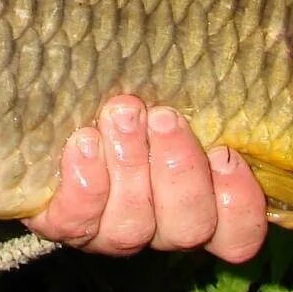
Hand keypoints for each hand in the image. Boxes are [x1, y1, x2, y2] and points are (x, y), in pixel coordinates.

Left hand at [23, 96, 266, 262]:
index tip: (225, 153)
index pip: (239, 234)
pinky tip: (84, 142)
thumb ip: (194, 101)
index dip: (239, 203)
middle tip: (163, 118)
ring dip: (130, 164)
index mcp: (200, 208)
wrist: (52, 127)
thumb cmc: (133, 106)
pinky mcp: (65, 227)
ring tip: (121, 115)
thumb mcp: (169, 102)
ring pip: (134, 223)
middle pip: (189, 227)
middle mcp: (161, 229)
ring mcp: (112, 234)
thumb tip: (218, 57)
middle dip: (179, 169)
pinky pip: (77, 219)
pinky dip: (85, 181)